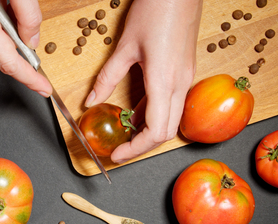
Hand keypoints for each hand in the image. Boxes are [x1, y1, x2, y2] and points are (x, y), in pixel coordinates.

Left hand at [84, 0, 202, 162]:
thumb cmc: (157, 10)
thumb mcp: (125, 47)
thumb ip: (107, 78)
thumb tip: (91, 101)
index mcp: (164, 81)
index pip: (155, 132)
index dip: (136, 149)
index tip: (118, 155)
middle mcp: (179, 85)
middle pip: (166, 133)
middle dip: (142, 147)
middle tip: (120, 149)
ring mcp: (185, 80)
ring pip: (171, 121)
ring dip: (149, 132)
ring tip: (126, 133)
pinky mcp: (185, 73)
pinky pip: (172, 105)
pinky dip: (155, 116)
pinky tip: (138, 113)